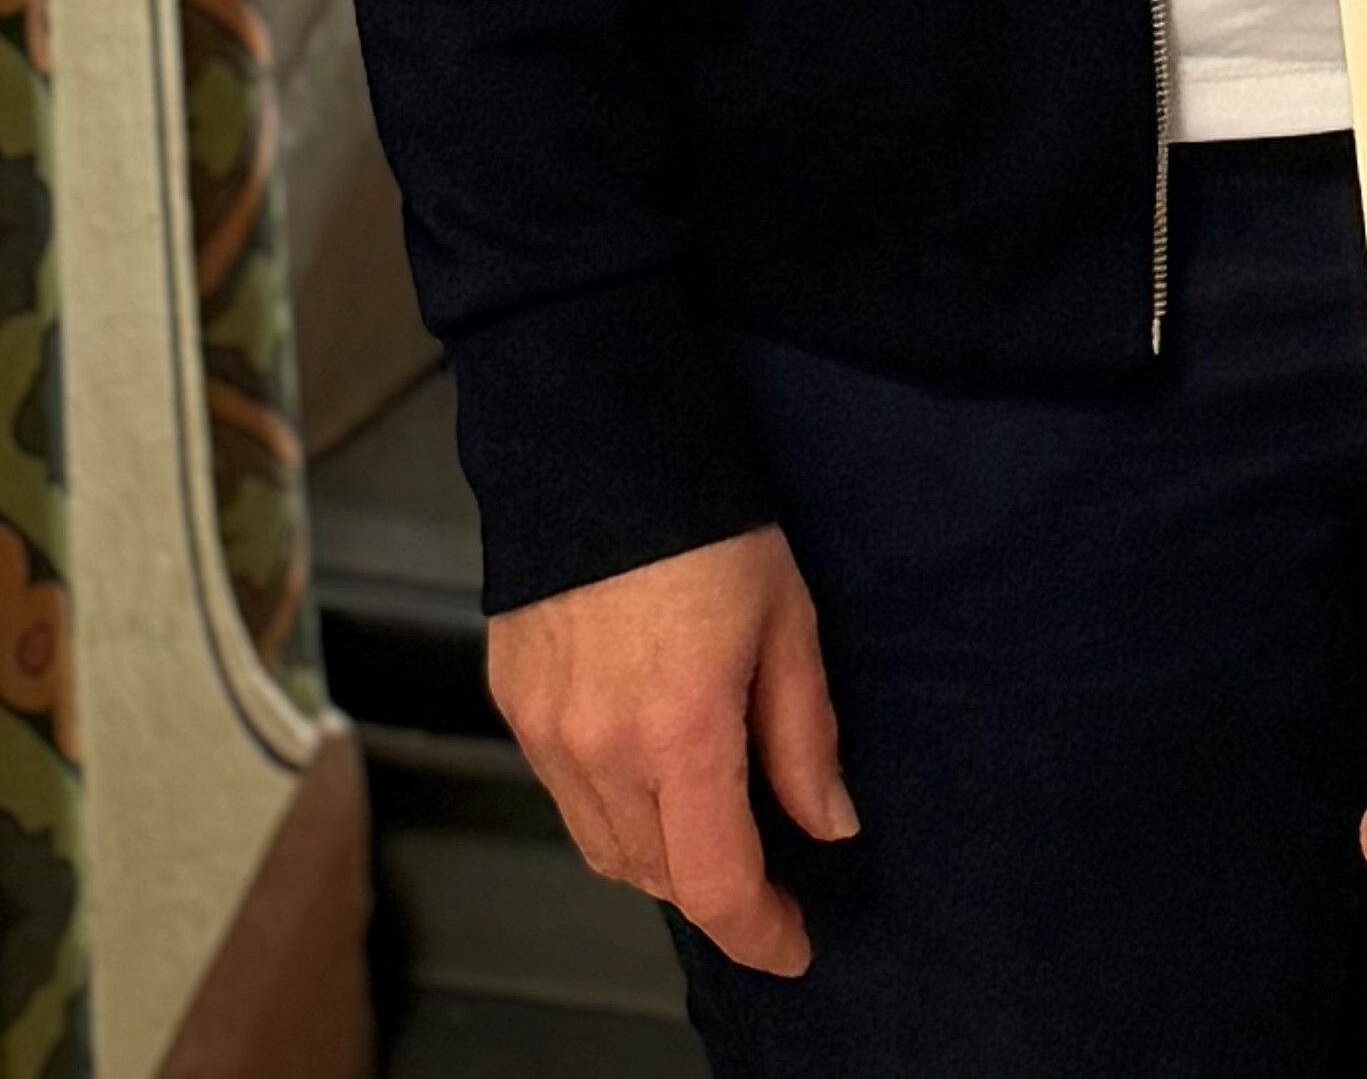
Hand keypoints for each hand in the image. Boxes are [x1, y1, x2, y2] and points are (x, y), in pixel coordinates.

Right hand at [485, 521, 852, 972]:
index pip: (715, 883)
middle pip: (657, 875)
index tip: (794, 945)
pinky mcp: (513, 708)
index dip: (759, 932)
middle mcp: (600, 750)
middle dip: (716, 888)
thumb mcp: (787, 617)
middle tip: (769, 868)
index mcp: (681, 731)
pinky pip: (566, 797)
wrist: (595, 446)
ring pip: (605, 847)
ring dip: (661, 855)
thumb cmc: (707, 522)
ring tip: (713, 820)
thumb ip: (804, 734)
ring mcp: (545, 734)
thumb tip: (828, 823)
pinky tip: (650, 771)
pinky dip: (612, 808)